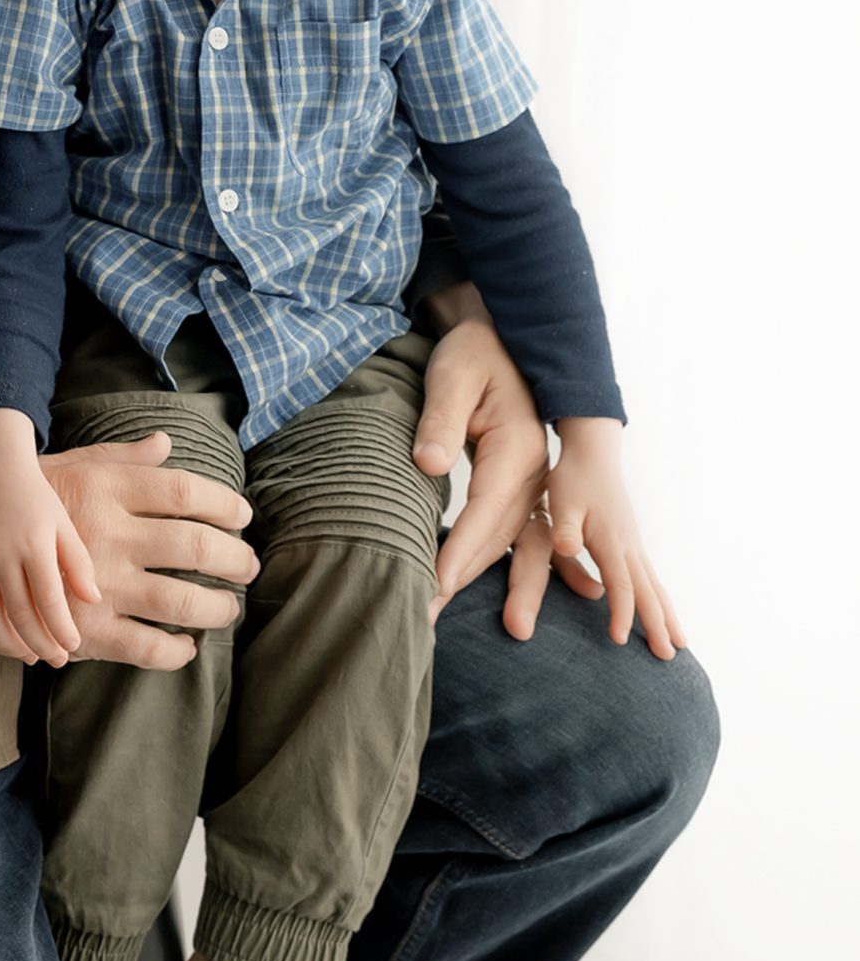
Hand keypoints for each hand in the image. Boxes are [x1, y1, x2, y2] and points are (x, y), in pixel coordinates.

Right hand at [0, 417, 101, 665]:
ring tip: (29, 655)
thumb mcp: (62, 522)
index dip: (61, 628)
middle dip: (40, 643)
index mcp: (33, 543)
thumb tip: (93, 600)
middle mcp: (0, 553)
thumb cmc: (34, 496)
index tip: (72, 646)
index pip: (48, 599)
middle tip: (55, 659)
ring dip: (9, 643)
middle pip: (19, 613)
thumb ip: (78, 561)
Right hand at [38, 430, 258, 671]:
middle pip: (197, 545)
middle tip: (249, 566)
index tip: (244, 517)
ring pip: (181, 601)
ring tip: (227, 607)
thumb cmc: (37, 498)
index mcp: (108, 489)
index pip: (185, 491)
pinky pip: (147, 647)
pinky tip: (185, 645)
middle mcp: (108, 534)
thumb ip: (124, 459)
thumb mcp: (76, 467)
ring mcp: (99, 585)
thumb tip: (166, 442)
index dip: (225, 504)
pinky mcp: (86, 629)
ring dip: (217, 607)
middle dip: (236, 559)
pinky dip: (175, 651)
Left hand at [415, 310, 586, 632]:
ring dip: (497, 585)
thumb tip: (426, 463)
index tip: (435, 584)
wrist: (499, 340)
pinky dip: (519, 570)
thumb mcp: (451, 377)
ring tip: (462, 621)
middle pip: (502, 538)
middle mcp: (533, 472)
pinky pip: (522, 535)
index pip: (484, 510)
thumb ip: (439, 419)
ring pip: (515, 543)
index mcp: (517, 448)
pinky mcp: (523, 487)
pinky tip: (525, 605)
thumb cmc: (472, 355)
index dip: (460, 550)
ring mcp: (534, 482)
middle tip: (428, 618)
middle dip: (464, 580)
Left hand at [546, 419, 684, 658]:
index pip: (622, 584)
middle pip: (649, 592)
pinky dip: (661, 599)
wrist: (593, 453)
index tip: (620, 640)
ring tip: (680, 644)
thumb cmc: (573, 479)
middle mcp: (629, 546)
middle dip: (658, 625)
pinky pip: (651, 577)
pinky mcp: (632, 542)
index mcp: (611, 540)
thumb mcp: (562, 500)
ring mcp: (635, 544)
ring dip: (667, 615)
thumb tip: (567, 547)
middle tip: (669, 658)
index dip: (622, 612)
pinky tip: (663, 612)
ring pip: (656, 586)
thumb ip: (564, 527)